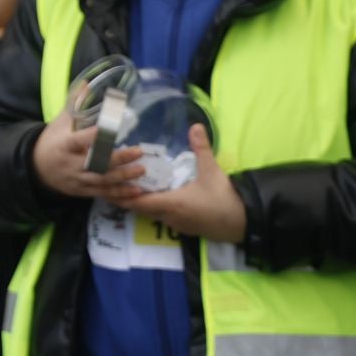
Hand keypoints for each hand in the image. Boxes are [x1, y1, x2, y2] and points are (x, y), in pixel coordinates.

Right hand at [31, 108, 146, 199]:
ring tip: (141, 170)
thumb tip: (87, 83)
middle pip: (95, 163)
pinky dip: (120, 193)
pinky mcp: (83, 191)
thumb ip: (74, 104)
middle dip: (117, 159)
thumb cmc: (52, 142)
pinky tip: (136, 191)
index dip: (91, 136)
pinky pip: (103, 193)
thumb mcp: (59, 123)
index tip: (108, 129)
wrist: (38, 169)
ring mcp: (77, 179)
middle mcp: (70, 164)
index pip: (77, 140)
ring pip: (101, 180)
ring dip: (122, 176)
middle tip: (138, 152)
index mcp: (63, 145)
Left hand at [114, 123, 245, 243]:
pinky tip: (157, 197)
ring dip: (141, 203)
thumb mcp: (212, 171)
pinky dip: (155, 209)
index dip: (122, 195)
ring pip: (152, 215)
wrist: (246, 223)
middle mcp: (170, 217)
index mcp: (171, 203)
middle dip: (127, 198)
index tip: (109, 185)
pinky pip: (164, 219)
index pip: (137, 202)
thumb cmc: (226, 198)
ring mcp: (178, 225)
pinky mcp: (187, 229)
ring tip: (131, 188)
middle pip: (141, 209)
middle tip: (115, 184)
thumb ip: (201, 148)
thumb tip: (195, 126)